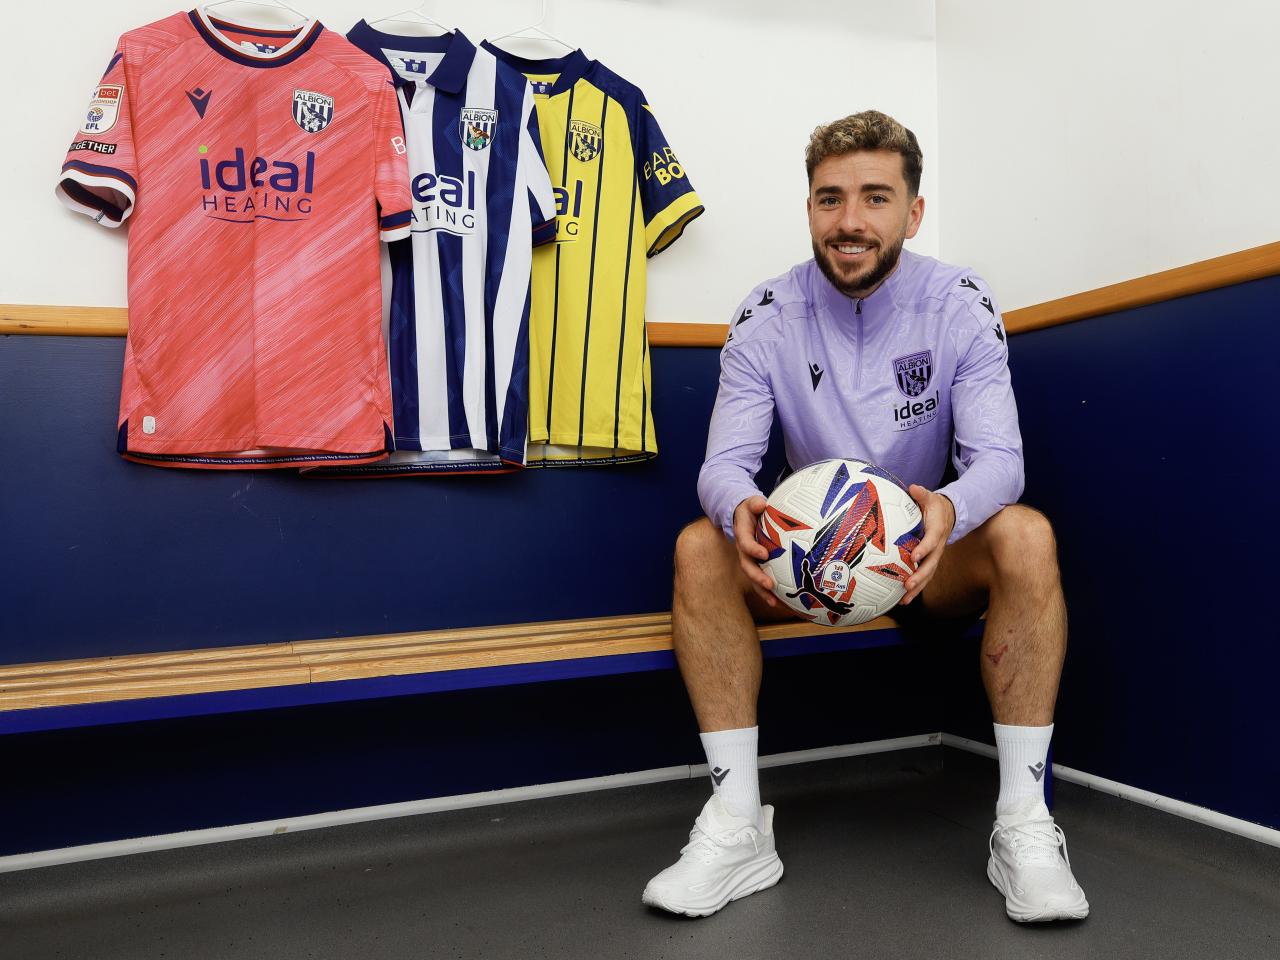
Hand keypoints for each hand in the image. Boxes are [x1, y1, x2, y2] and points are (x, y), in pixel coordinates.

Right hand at [732, 495, 778, 606]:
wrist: (743, 517)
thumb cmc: (750, 510)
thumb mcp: (750, 503)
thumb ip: (754, 503)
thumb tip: (761, 503)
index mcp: (742, 535)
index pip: (745, 543)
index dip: (753, 549)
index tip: (764, 554)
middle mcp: (744, 550)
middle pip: (747, 566)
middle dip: (757, 577)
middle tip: (769, 585)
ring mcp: (750, 560)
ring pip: (754, 578)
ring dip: (763, 591)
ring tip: (775, 602)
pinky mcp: (758, 565)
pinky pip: (762, 580)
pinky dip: (770, 592)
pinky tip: (782, 602)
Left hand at [902, 485, 955, 604]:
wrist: (949, 515)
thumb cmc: (935, 506)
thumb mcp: (930, 497)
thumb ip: (921, 494)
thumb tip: (913, 488)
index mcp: (936, 531)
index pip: (930, 542)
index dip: (923, 549)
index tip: (914, 557)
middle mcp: (937, 547)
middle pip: (930, 565)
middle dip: (919, 576)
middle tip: (907, 585)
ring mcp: (934, 556)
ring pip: (927, 575)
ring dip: (917, 588)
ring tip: (904, 600)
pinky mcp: (929, 562)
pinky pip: (924, 577)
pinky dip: (915, 589)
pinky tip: (902, 600)